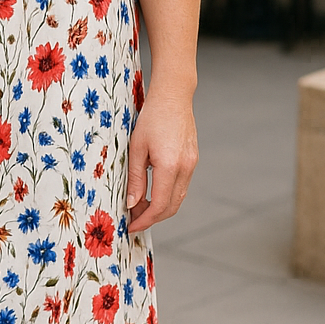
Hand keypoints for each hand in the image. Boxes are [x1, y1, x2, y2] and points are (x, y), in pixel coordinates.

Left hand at [124, 86, 197, 233]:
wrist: (173, 97)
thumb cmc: (151, 118)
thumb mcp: (136, 148)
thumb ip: (135, 178)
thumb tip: (131, 204)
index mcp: (169, 166)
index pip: (159, 206)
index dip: (145, 220)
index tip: (131, 227)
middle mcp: (185, 168)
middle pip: (172, 207)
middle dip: (152, 218)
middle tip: (133, 220)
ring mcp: (192, 164)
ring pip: (178, 198)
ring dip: (161, 208)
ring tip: (140, 207)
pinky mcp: (193, 160)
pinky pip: (182, 186)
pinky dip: (168, 195)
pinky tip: (153, 191)